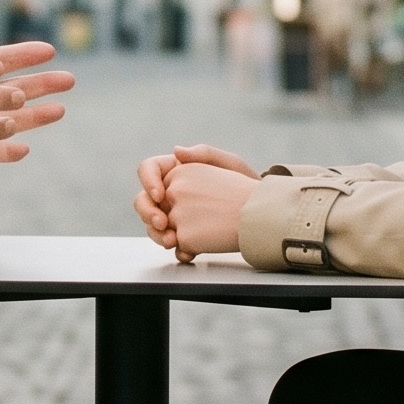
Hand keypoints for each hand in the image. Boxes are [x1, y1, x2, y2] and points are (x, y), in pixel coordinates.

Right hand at [135, 145, 256, 255]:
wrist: (259, 212)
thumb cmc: (245, 183)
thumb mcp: (229, 164)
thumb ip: (204, 153)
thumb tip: (177, 150)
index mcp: (175, 171)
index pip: (148, 170)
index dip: (148, 182)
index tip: (160, 195)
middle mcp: (170, 194)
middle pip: (143, 201)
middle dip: (147, 213)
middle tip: (162, 223)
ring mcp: (175, 216)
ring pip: (152, 225)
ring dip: (157, 235)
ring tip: (173, 242)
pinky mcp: (185, 236)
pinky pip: (173, 243)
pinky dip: (177, 250)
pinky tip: (187, 252)